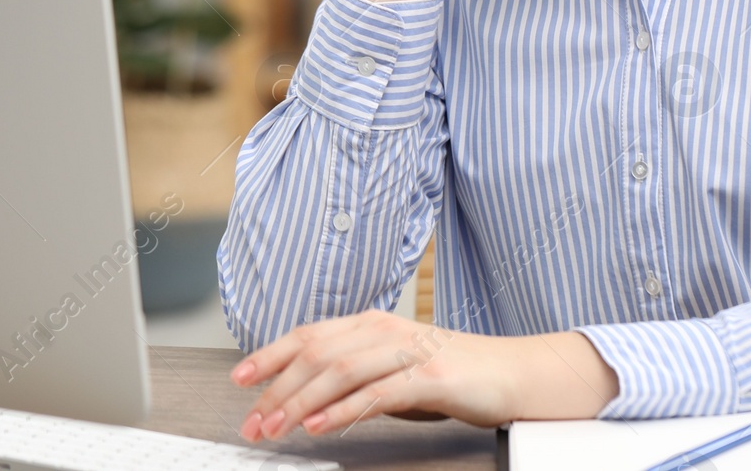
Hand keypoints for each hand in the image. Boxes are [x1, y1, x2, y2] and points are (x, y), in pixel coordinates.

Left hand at [229, 310, 618, 440]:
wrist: (511, 372)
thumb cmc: (450, 373)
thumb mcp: (392, 368)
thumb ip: (354, 375)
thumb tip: (304, 396)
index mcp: (371, 323)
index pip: (309, 334)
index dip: (270, 354)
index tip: (239, 379)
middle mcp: (385, 329)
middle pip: (317, 353)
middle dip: (277, 388)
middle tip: (252, 420)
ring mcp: (408, 349)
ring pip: (341, 370)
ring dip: (300, 401)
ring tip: (275, 426)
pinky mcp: (430, 374)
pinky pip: (378, 392)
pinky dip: (343, 409)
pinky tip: (320, 425)